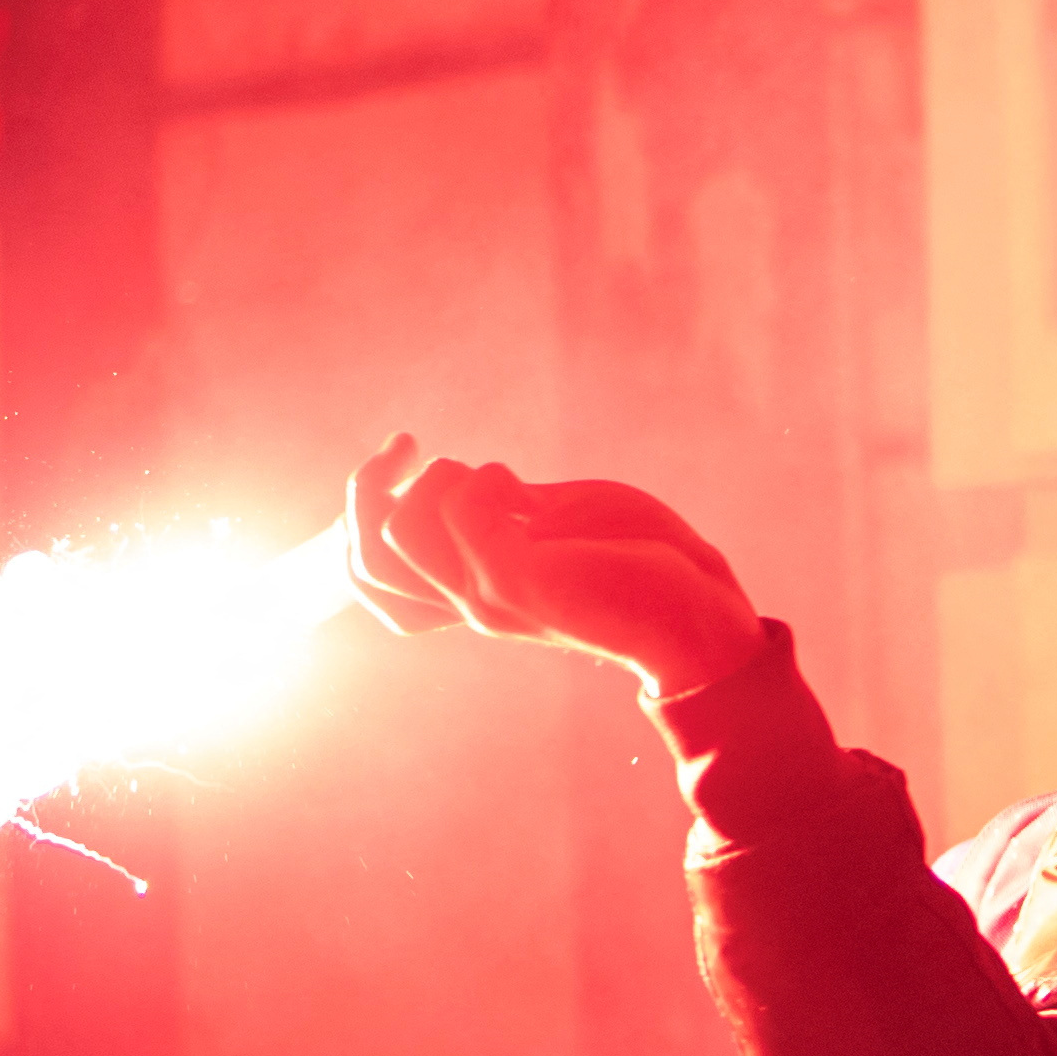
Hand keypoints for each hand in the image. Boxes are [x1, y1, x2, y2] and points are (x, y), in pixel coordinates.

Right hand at [343, 440, 763, 698]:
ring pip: (394, 532)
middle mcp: (468, 605)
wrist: (699, 609)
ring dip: (436, 479)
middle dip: (365, 487)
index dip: (357, 512)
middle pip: (361, 562)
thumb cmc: (640, 560)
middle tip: (410, 446)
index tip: (399, 455)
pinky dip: (485, 478)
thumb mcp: (551, 523)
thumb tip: (455, 476)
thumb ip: (499, 509)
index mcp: (472, 594)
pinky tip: (530, 492)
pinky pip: (459, 508)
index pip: (370, 578)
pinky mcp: (514, 580)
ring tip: (500, 479)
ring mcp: (486, 599)